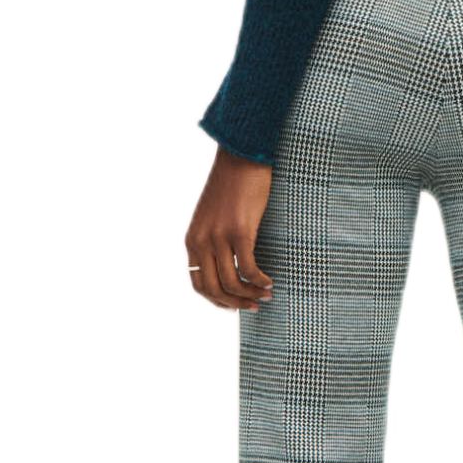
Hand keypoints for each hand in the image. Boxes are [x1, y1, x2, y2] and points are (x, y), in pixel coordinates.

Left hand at [185, 147, 274, 310]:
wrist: (241, 156)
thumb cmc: (233, 185)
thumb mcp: (214, 217)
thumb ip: (214, 240)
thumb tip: (230, 264)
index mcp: (192, 240)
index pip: (198, 283)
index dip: (218, 300)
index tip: (236, 304)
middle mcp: (201, 241)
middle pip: (214, 289)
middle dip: (235, 303)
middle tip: (254, 306)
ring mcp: (219, 237)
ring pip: (231, 282)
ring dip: (251, 294)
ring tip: (267, 294)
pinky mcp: (239, 231)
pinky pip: (248, 268)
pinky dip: (260, 281)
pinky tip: (270, 281)